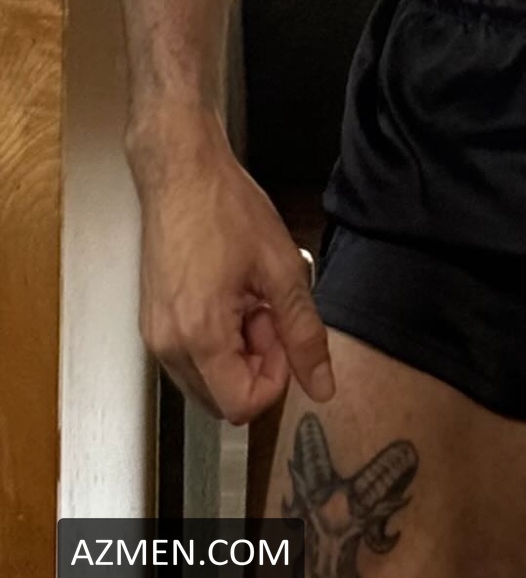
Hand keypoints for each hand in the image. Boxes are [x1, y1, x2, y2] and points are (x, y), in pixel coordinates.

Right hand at [134, 120, 334, 424]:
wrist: (180, 171)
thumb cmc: (221, 206)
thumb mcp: (280, 267)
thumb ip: (304, 332)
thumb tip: (321, 382)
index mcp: (200, 335)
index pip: (242, 405)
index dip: (276, 377)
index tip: (284, 336)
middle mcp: (169, 345)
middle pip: (223, 399)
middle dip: (256, 365)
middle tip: (268, 313)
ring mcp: (155, 335)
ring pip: (207, 381)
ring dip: (237, 353)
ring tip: (249, 300)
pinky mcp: (153, 322)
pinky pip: (190, 357)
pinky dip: (216, 340)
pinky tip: (230, 296)